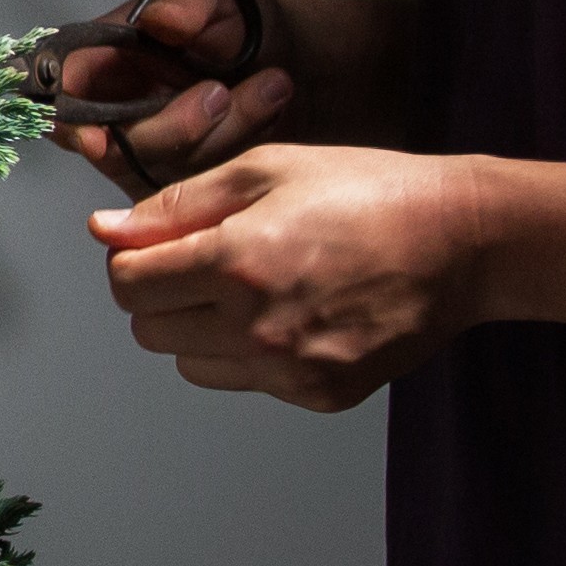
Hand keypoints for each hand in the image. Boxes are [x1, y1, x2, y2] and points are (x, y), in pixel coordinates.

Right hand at [57, 0, 295, 188]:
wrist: (293, 61)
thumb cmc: (239, 20)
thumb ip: (191, 1)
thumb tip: (158, 20)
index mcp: (98, 64)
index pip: (60, 99)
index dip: (68, 122)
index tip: (98, 137)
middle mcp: (113, 115)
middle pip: (115, 148)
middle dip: (173, 126)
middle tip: (222, 91)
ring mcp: (149, 155)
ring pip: (164, 169)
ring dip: (221, 131)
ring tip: (275, 84)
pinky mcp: (184, 182)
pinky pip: (200, 186)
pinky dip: (239, 146)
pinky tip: (271, 106)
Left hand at [87, 142, 497, 413]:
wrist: (461, 241)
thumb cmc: (367, 192)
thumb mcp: (265, 171)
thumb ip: (176, 205)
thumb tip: (105, 230)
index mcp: (235, 262)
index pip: (127, 284)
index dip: (131, 259)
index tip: (157, 243)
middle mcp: (257, 327)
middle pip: (148, 329)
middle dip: (161, 293)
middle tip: (206, 260)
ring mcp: (290, 370)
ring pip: (190, 363)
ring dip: (199, 329)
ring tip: (252, 287)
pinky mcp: (320, 394)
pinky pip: (247, 381)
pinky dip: (250, 352)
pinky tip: (292, 312)